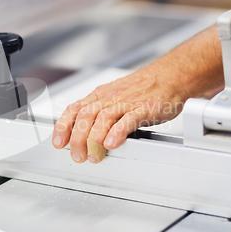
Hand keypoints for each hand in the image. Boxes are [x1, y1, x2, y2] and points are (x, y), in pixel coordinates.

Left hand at [52, 63, 187, 163]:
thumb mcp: (115, 96)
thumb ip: (100, 111)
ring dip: (94, 139)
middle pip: (86, 116)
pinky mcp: (144, 108)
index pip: (75, 109)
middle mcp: (111, 98)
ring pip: (103, 118)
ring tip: (93, 155)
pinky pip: (128, 120)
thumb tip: (84, 130)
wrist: (172, 75)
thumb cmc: (145, 87)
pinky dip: (117, 133)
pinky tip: (111, 144)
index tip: (58, 143)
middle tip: (77, 155)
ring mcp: (127, 102)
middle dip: (77, 138)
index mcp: (101, 95)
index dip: (63, 126)